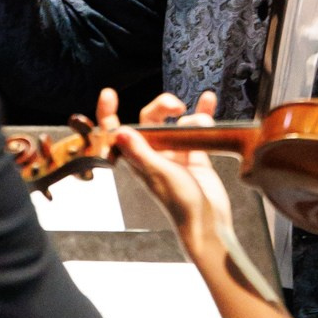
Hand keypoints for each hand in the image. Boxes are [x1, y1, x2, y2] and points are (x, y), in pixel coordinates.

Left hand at [95, 85, 232, 254]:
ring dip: (188, 113)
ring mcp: (174, 154)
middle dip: (161, 106)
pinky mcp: (194, 155)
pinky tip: (208, 102)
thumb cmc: (180, 204)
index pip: (116, 133)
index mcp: (137, 160)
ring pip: (174, 122)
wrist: (208, 223)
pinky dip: (202, 114)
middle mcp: (153, 154)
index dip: (108, 114)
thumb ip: (140, 153)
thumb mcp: (159, 175)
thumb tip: (118, 131)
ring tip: (202, 119)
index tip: (109, 95)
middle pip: (150, 119)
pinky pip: (196, 129)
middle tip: (176, 106)